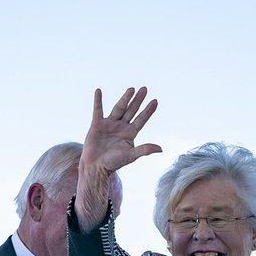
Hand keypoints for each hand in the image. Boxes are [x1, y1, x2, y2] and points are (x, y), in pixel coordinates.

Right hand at [76, 87, 161, 229]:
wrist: (95, 166)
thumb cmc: (112, 163)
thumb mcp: (130, 156)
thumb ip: (144, 150)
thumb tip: (160, 149)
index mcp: (129, 133)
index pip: (141, 119)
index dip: (148, 111)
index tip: (155, 101)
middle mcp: (120, 127)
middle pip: (132, 111)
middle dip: (138, 100)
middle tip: (145, 89)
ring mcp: (109, 125)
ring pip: (119, 108)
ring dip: (125, 98)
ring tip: (131, 89)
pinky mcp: (97, 125)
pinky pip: (98, 110)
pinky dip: (98, 101)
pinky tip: (98, 91)